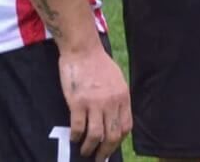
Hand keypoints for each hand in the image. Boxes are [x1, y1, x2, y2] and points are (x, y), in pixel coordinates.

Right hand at [58, 42, 130, 160]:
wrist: (82, 49)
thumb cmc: (98, 63)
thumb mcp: (117, 80)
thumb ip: (118, 98)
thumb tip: (115, 118)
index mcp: (123, 97)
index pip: (126, 127)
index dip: (119, 141)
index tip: (111, 147)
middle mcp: (111, 102)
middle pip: (112, 135)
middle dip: (105, 151)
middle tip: (98, 158)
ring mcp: (94, 103)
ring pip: (95, 136)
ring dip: (89, 148)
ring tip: (84, 152)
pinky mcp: (77, 102)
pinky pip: (77, 127)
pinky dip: (75, 136)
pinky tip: (73, 138)